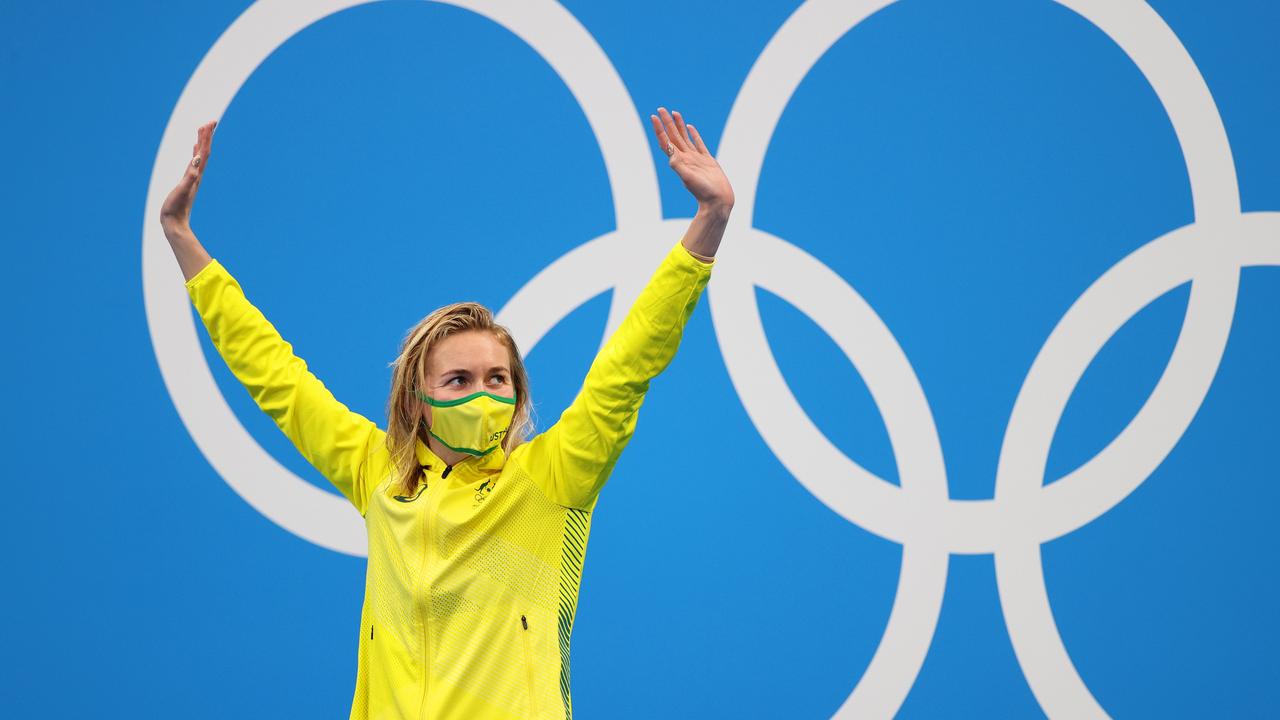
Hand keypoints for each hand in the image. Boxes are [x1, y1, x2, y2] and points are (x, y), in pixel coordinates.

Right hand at [160, 120, 216, 239]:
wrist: (175, 223)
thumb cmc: (176, 208)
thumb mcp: (181, 191)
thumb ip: (189, 177)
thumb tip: (197, 162)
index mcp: (195, 174)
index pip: (203, 152)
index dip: (207, 137)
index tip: (210, 123)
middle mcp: (196, 174)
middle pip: (204, 151)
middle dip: (207, 136)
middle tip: (211, 121)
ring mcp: (192, 178)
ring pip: (199, 156)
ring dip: (202, 142)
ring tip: (203, 129)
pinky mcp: (187, 182)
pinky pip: (193, 164)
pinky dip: (195, 154)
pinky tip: (194, 151)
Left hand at [650, 108, 733, 214]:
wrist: (718, 201)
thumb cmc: (703, 192)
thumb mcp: (688, 178)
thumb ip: (679, 165)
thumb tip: (671, 155)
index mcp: (679, 161)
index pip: (666, 142)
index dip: (659, 129)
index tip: (653, 117)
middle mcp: (685, 158)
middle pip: (673, 136)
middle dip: (666, 122)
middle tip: (660, 108)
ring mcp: (696, 158)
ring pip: (685, 137)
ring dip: (678, 125)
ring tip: (674, 112)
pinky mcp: (707, 160)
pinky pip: (698, 143)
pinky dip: (693, 134)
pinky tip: (690, 127)